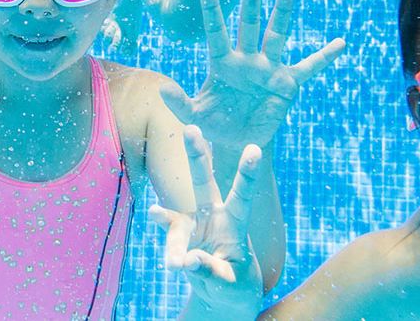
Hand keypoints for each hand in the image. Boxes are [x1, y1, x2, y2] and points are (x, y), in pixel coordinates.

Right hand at [149, 126, 263, 314]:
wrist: (222, 291)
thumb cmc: (235, 283)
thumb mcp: (230, 282)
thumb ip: (212, 271)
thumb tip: (189, 259)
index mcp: (235, 222)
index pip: (242, 195)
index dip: (247, 173)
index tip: (254, 149)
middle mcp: (213, 216)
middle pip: (203, 181)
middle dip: (196, 154)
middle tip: (191, 128)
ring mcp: (194, 225)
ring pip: (177, 219)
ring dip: (171, 230)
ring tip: (177, 264)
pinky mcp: (179, 237)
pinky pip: (168, 237)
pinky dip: (167, 244)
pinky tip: (165, 242)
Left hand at [165, 0, 344, 150]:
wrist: (239, 142)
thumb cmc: (214, 124)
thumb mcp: (194, 117)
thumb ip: (179, 104)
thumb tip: (163, 87)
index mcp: (222, 62)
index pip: (215, 31)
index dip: (211, 8)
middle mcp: (247, 58)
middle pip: (249, 24)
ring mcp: (269, 68)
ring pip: (277, 35)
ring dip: (283, 12)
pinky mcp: (288, 84)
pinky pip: (309, 68)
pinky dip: (324, 57)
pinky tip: (340, 43)